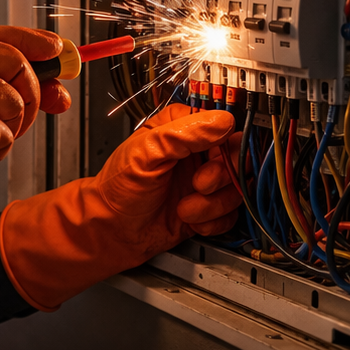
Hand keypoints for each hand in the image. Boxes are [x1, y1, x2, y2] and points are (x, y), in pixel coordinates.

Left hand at [0, 104, 242, 310]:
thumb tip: (221, 120)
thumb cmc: (118, 187)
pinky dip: (213, 221)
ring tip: (185, 207)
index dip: (224, 144)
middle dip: (221, 176)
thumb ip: (183, 133)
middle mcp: (196, 153)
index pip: (224, 126)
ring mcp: (204, 181)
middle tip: (199, 185)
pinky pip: (231, 214)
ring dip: (212, 204)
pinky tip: (191, 220)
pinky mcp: (207, 208)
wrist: (112, 229)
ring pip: (237, 189)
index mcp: (182, 129)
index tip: (211, 158)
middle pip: (238, 157)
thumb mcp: (146, 152)